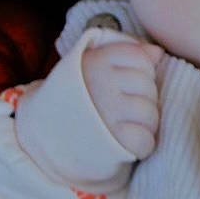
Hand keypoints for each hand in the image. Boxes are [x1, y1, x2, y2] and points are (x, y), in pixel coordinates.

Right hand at [82, 38, 163, 159]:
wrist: (42, 135)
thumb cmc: (78, 99)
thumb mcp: (92, 67)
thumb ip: (125, 55)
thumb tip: (157, 53)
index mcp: (96, 61)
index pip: (139, 57)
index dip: (141, 71)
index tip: (126, 84)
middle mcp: (101, 83)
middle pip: (148, 86)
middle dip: (144, 100)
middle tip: (126, 109)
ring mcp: (107, 111)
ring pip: (150, 114)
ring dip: (145, 125)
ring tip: (127, 126)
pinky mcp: (112, 139)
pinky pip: (145, 140)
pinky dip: (142, 145)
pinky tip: (128, 142)